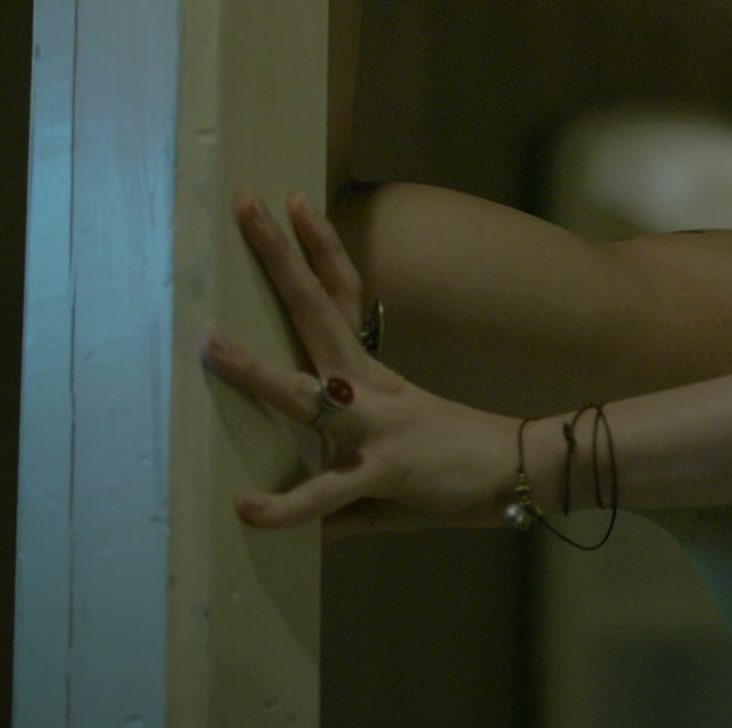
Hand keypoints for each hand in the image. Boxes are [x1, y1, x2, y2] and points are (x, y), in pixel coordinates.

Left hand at [204, 192, 517, 539]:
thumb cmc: (460, 468)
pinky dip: (285, 505)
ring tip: (209, 343)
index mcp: (373, 379)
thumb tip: (305, 527)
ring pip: (306, 394)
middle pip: (318, 313)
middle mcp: (370, 390)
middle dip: (281, 262)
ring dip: (256, 371)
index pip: (342, 301)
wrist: (523, 472)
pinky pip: (325, 493)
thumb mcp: (388, 476)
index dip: (320, 254)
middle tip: (248, 205)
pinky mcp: (384, 470)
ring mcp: (375, 426)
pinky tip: (247, 508)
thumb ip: (341, 499)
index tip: (298, 205)